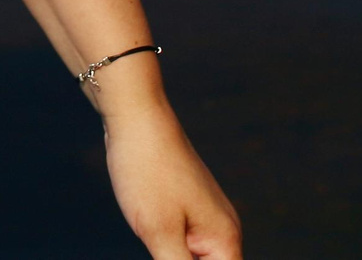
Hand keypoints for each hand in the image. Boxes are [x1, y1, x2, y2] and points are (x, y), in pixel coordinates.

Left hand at [102, 99, 241, 259]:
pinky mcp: (183, 206)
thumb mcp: (160, 233)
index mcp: (225, 241)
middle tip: (157, 245)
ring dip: (174, 257)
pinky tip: (151, 240)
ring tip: (154, 234)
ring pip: (195, 259)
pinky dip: (168, 252)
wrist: (136, 115)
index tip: (168, 254)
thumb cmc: (148, 171)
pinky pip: (183, 243)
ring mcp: (203, 216)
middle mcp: (222, 230)